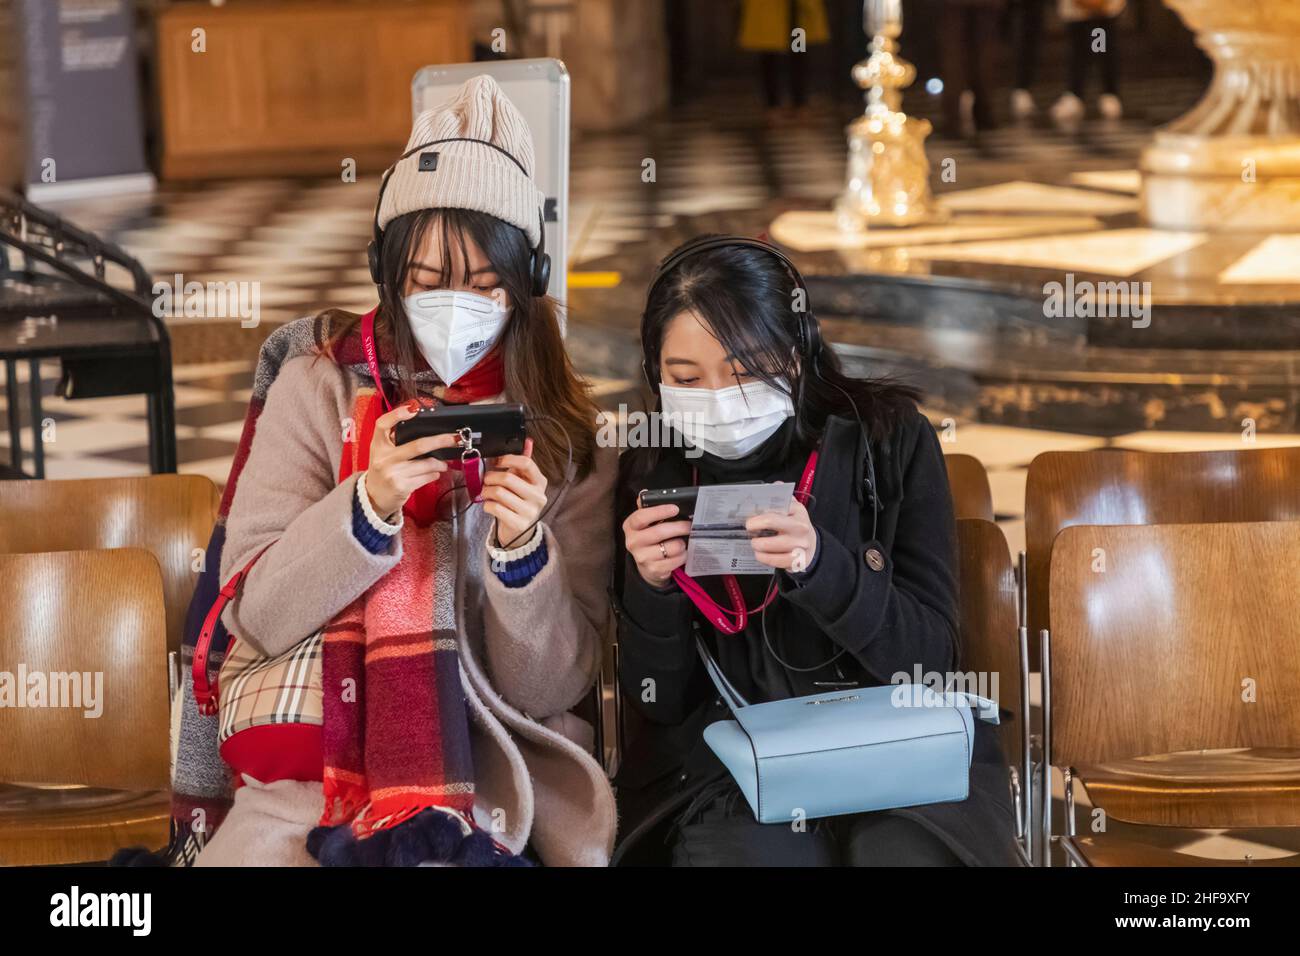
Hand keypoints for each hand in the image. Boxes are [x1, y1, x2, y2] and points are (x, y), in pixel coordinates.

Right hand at [365, 402, 455, 517]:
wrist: (374, 497)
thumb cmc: (383, 470)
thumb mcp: (382, 452)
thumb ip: (396, 440)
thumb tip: (425, 428)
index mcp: (378, 445)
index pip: (382, 424)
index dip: (396, 414)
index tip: (413, 408)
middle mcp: (384, 458)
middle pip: (418, 445)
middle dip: (440, 440)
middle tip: (454, 438)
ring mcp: (393, 473)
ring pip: (427, 464)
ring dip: (440, 463)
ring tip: (443, 463)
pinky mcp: (402, 487)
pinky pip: (427, 477)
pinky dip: (435, 474)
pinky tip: (434, 473)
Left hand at [483, 437, 547, 548]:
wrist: (520, 529)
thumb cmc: (519, 500)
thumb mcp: (523, 481)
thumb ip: (523, 463)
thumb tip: (528, 441)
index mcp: (540, 482)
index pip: (526, 463)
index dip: (508, 459)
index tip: (497, 462)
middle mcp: (538, 496)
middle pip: (508, 478)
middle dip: (491, 477)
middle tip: (486, 480)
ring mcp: (530, 511)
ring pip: (499, 493)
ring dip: (486, 491)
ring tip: (486, 492)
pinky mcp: (519, 524)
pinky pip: (495, 508)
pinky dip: (487, 505)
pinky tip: (489, 505)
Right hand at [623, 503, 690, 588]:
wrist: (646, 564)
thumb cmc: (649, 537)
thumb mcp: (645, 523)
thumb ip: (647, 507)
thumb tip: (645, 492)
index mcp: (630, 526)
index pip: (641, 517)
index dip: (659, 511)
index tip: (675, 508)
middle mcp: (633, 542)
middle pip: (659, 532)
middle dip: (679, 527)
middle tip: (689, 525)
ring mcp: (642, 558)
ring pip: (671, 547)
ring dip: (682, 543)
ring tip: (683, 541)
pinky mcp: (653, 570)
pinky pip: (675, 560)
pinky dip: (683, 555)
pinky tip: (682, 552)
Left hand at [746, 499, 817, 572]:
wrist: (811, 543)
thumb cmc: (795, 524)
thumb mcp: (790, 509)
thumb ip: (775, 504)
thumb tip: (755, 505)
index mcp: (797, 512)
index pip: (770, 516)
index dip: (755, 521)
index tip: (749, 524)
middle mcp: (800, 528)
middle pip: (769, 528)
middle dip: (754, 533)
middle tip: (751, 535)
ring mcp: (800, 546)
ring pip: (769, 547)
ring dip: (757, 547)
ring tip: (756, 545)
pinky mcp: (798, 561)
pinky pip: (775, 561)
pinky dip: (764, 558)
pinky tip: (761, 555)